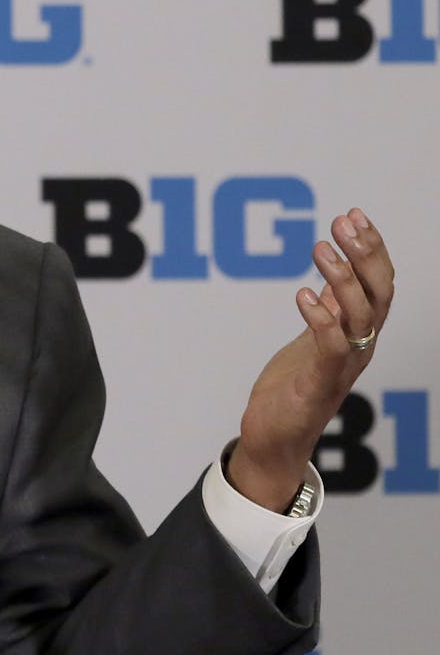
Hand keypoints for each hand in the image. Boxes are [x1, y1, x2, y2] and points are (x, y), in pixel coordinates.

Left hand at [228, 208, 394, 511]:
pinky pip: (331, 348)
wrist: (275, 439)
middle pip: (379, 294)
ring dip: (342, 279)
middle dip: (366, 254)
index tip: (354, 215)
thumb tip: (332, 273)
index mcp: (359, 333)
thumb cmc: (293, 388)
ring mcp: (343, 367)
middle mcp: (360, 347)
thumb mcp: (311, 338)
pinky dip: (322, 320)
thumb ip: (328, 309)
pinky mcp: (319, 385)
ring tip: (320, 247)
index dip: (372, 249)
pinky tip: (303, 295)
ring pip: (361, 316)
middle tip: (344, 223)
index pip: (378, 284)